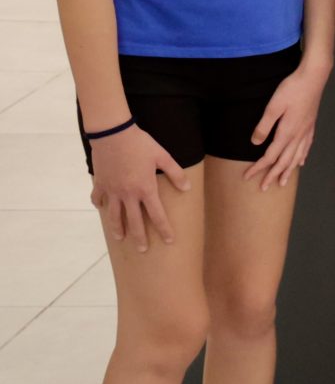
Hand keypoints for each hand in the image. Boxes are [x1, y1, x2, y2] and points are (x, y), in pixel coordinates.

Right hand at [89, 124, 188, 249]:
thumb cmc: (140, 144)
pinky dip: (100, 206)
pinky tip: (102, 210)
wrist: (113, 134)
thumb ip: (175, 173)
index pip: (157, 215)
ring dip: (117, 228)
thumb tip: (187, 188)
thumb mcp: (163, 156)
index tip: (169, 241)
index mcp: (146, 189)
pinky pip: (98, 199)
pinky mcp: (100, 184)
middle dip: (139, 237)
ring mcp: (112, 190)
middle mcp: (128, 194)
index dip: (164, 229)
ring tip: (120, 238)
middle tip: (143, 249)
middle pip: (134, 221)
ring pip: (114, 215)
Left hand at [243, 63, 327, 190]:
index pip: (270, 156)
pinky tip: (301, 162)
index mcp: (287, 132)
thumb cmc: (292, 89)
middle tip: (264, 188)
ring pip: (296, 157)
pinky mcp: (310, 125)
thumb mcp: (273, 106)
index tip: (247, 177)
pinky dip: (302, 157)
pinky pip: (306, 147)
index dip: (258, 168)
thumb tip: (255, 143)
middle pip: (284, 161)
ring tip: (283, 182)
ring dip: (288, 171)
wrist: (313, 78)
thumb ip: (264, 126)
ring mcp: (306, 131)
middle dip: (273, 175)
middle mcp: (298, 136)